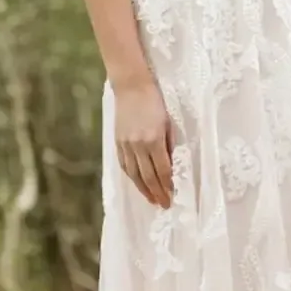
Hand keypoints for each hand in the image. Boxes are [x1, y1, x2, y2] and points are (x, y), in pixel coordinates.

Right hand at [112, 76, 172, 207]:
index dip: (167, 186)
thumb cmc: (155, 101)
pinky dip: (131, 177)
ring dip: (143, 189)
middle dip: (157, 193)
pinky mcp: (118, 141)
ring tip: (151, 200)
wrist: (132, 86)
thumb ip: (169, 144)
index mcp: (154, 140)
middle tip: (164, 205)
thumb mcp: (168, 122)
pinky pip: (124, 164)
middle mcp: (138, 145)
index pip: (162, 170)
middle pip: (148, 176)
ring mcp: (126, 144)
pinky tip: (137, 183)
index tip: (173, 196)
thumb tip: (172, 165)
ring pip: (134, 174)